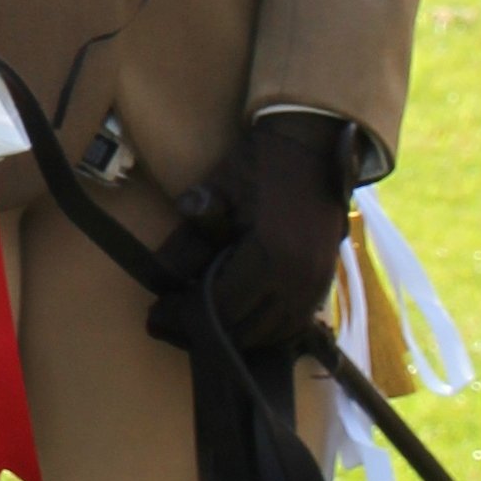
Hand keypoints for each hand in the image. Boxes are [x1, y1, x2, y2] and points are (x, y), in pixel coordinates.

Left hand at [169, 113, 354, 353]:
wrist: (310, 145)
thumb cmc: (258, 165)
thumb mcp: (214, 195)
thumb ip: (187, 242)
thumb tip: (160, 282)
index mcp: (271, 256)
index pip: (221, 310)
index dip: (183, 316)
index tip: (156, 315)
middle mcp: (298, 279)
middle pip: (245, 331)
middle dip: (205, 332)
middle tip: (172, 322)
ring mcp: (317, 285)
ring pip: (271, 335)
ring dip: (235, 334)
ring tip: (202, 323)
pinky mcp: (324, 283)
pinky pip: (293, 325)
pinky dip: (264, 330)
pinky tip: (239, 317)